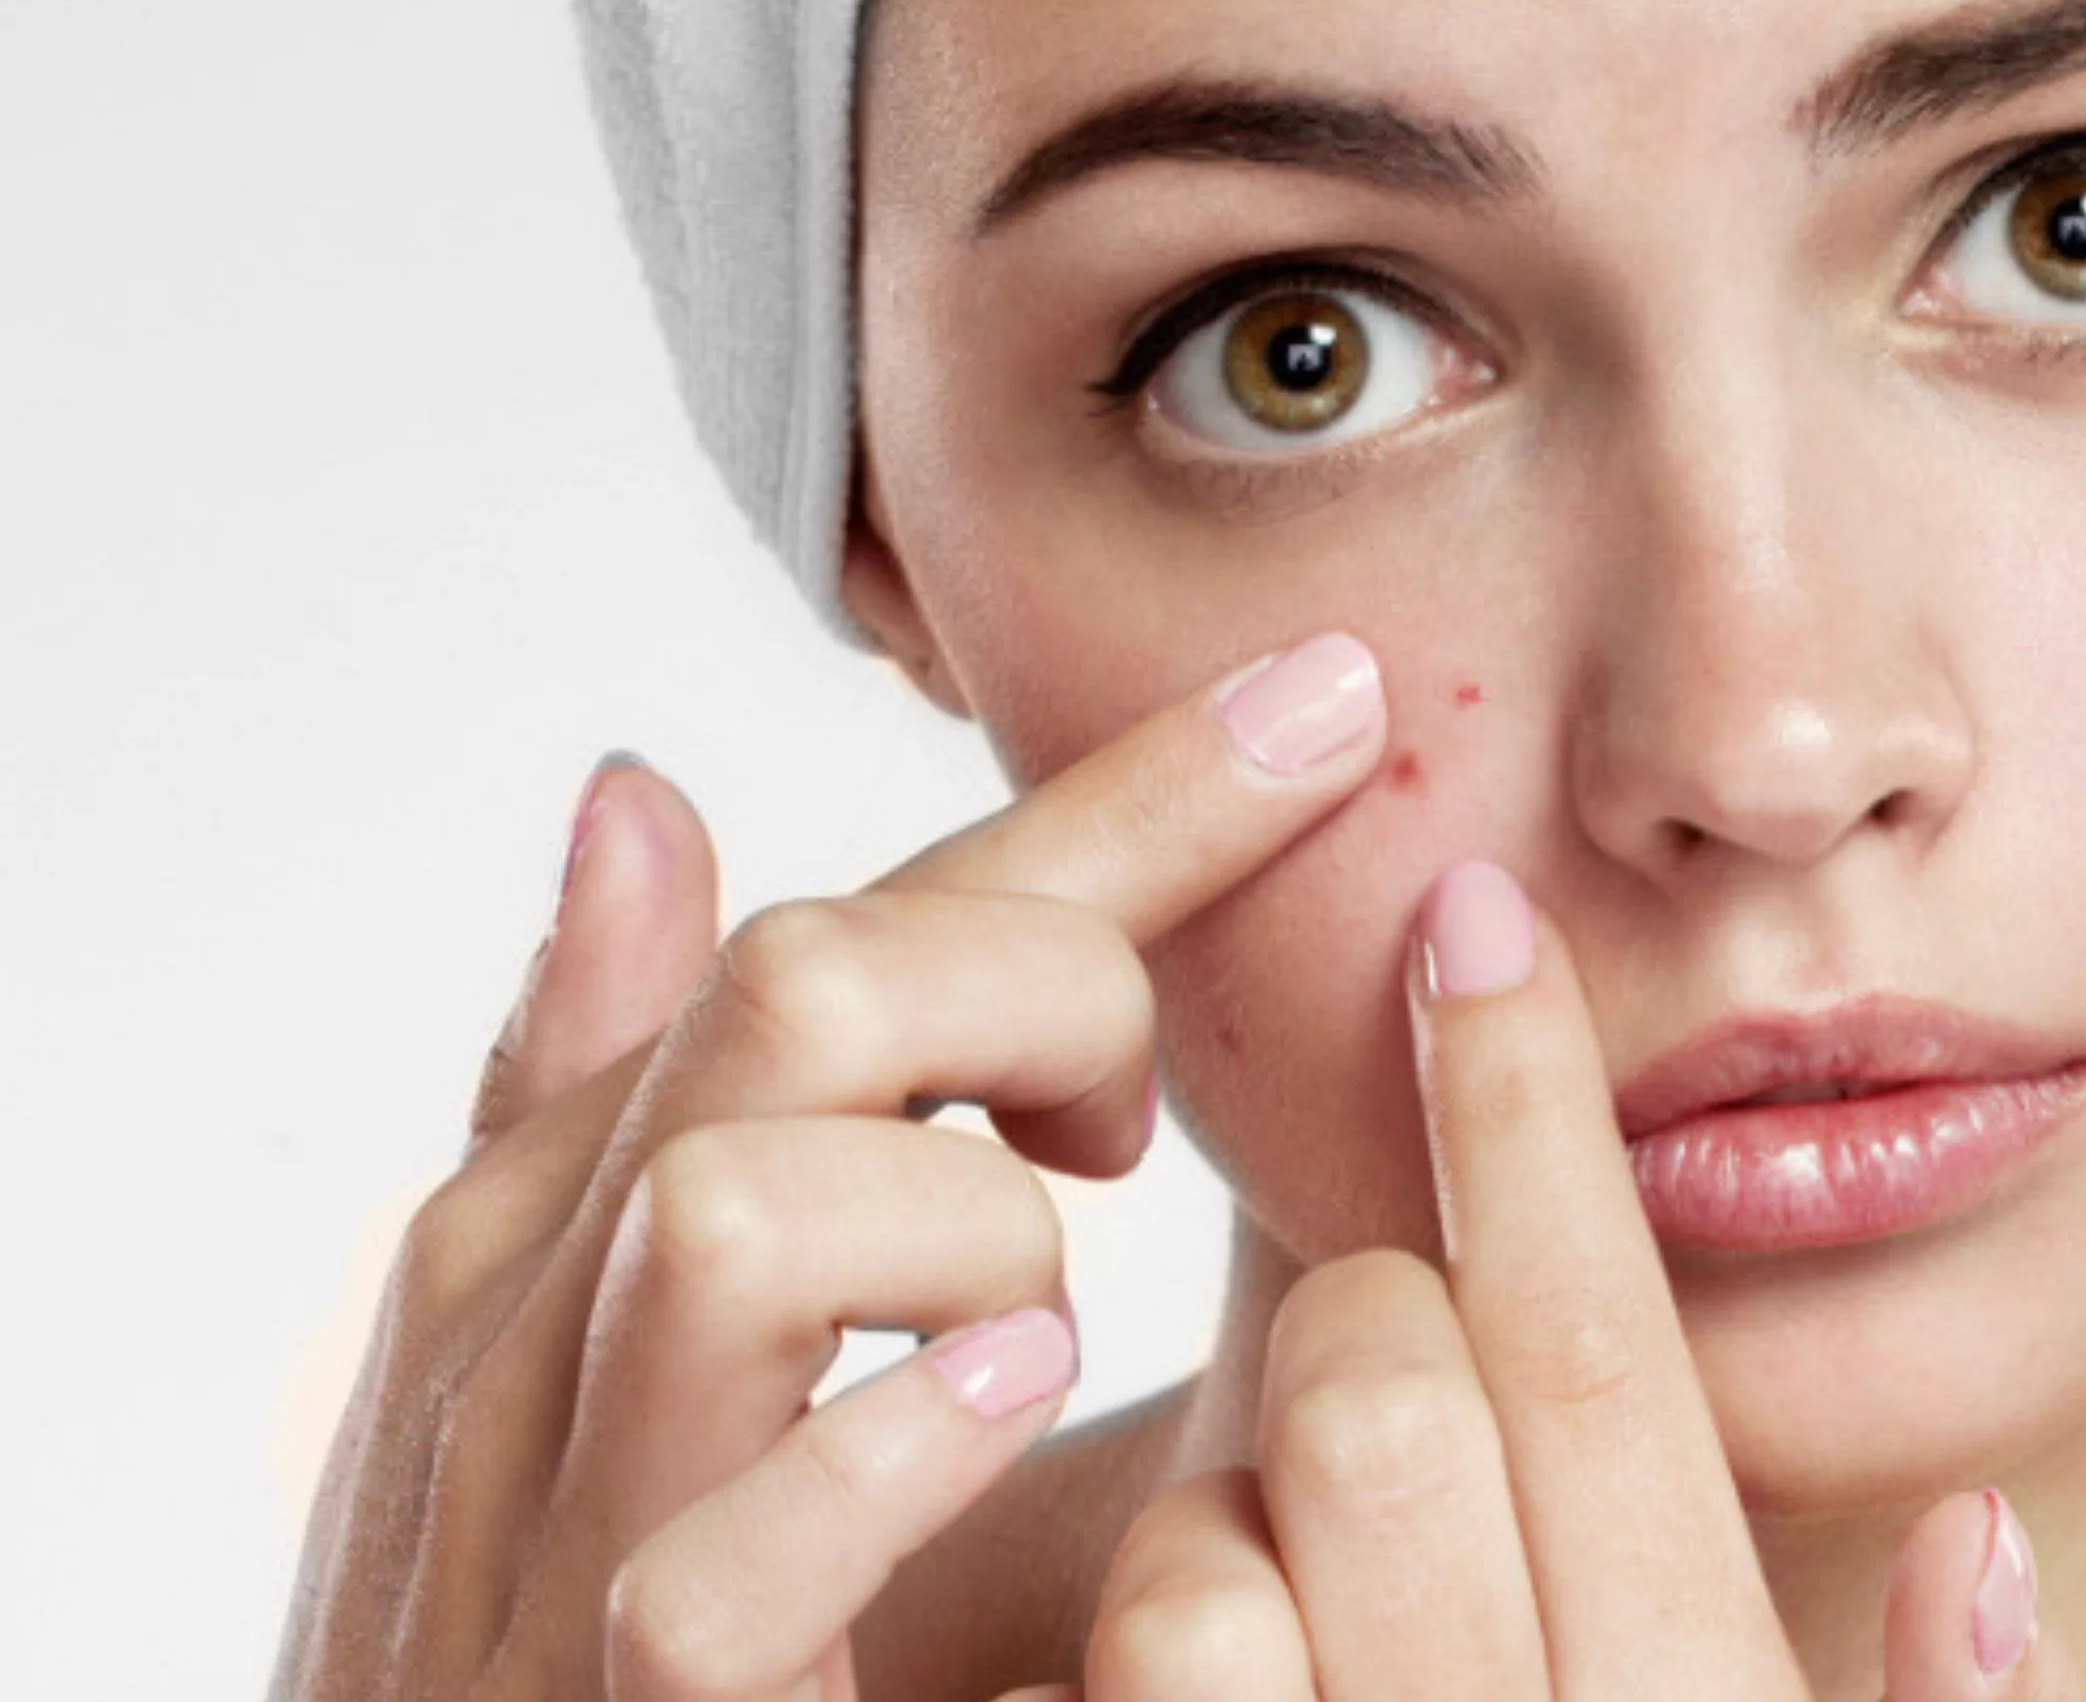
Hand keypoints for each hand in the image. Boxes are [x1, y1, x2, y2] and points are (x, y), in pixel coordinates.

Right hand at [273, 633, 1398, 1701]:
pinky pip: (709, 1572)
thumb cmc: (669, 1628)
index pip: (854, 923)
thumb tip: (637, 788)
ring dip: (964, 1231)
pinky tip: (1013, 1403)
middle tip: (1130, 1138)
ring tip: (1040, 1328)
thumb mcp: (723, 1352)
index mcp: (565, 1217)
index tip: (1338, 697)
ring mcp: (552, 1544)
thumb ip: (746, 1113)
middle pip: (797, 987)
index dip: (1120, 809)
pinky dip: (882, 1467)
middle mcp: (527, 1337)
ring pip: (734, 1212)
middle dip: (1039, 989)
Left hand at [1033, 862, 2076, 1701]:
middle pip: (1386, 1393)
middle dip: (1365, 1330)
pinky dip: (1108, 1690)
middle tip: (1390, 1370)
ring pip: (1198, 1544)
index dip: (1531, 1112)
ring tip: (1295, 1617)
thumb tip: (1988, 1539)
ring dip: (1223, 1538)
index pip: (1615, 1356)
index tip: (1465, 925)